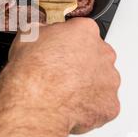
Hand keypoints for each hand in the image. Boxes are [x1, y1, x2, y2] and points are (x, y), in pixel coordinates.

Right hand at [7, 18, 120, 133]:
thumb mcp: (28, 35)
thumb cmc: (31, 72)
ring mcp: (108, 80)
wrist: (32, 103)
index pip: (82, 31)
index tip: (60, 50)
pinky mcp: (110, 104)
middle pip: (96, 56)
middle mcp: (103, 54)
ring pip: (101, 81)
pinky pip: (102, 104)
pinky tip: (71, 105)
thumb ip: (44, 30)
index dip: (68, 42)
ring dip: (87, 85)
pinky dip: (89, 106)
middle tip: (60, 73)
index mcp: (85, 32)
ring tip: (64, 92)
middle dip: (81, 63)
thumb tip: (43, 31)